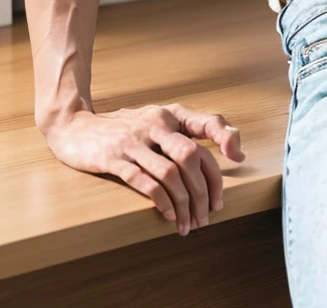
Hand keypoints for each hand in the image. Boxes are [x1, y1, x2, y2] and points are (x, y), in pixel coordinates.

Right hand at [41, 103, 245, 236]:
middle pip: (191, 156)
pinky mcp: (114, 159)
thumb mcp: (156, 122)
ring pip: (170, 173)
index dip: (225, 137)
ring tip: (190, 224)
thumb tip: (233, 151)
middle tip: (210, 213)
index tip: (238, 160)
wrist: (75, 128)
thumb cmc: (124, 129)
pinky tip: (170, 216)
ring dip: (185, 203)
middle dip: (205, 189)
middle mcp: (155, 124)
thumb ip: (188, 133)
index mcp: (169, 115)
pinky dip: (162, 202)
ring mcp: (133, 141)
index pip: (205, 122)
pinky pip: (144, 182)